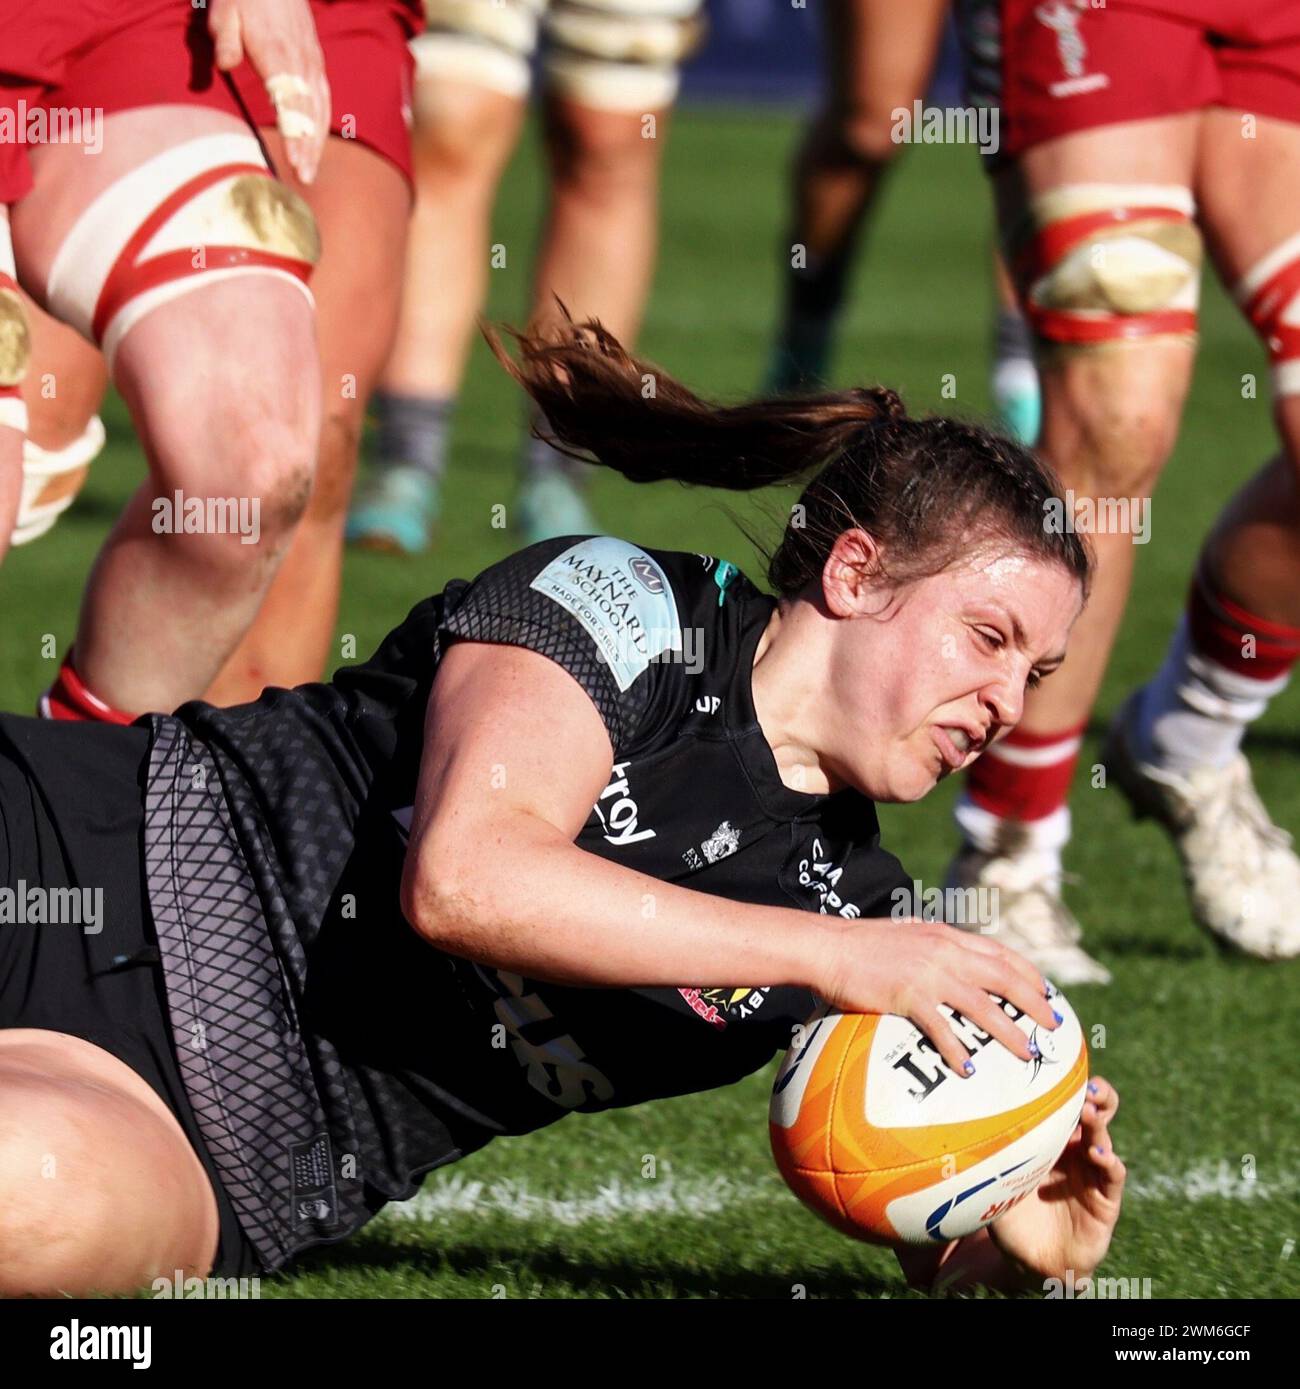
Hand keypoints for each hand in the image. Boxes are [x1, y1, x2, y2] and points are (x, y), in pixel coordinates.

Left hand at [208, 0, 329, 183]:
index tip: (294, 159)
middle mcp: (301, 61)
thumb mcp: (225, 8)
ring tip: (310, 171)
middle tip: (305, 178)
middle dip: (309, 147)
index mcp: (278, 52)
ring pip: (320, 108)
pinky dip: (322, 123)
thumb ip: (224, 38)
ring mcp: (312, 62)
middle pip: (309, 112)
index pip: (290, 100)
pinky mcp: (316, 61)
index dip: (294, 132)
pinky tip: (317, 142)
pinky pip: (324, 97)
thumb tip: (224, 65)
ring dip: (317, 141)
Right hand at [818, 917, 1058, 1071]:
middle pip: (1004, 977)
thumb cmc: (860, 945)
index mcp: (946, 935)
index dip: (1028, 974)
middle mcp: (945, 951)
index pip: (1000, 952)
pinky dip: (958, 1050)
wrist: (828, 946)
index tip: (1046, 993)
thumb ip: (932, 948)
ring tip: (1026, 1052)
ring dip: (1009, 1031)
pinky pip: (942, 1028)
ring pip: (983, 1005)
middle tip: (1053, 1025)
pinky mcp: (908, 995)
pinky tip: (969, 1069)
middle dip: (1034, 1003)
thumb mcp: (906, 936)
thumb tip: (950, 968)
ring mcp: (928, 973)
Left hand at [986, 1074, 1125, 1282]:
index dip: (1067, 1084)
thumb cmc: (1010, 1215)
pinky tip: (1099, 1155)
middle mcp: (1075, 1152)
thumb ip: (980, 1155)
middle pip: (1094, 1113)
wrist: (1030, 1261)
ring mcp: (1092, 1174)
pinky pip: (1112, 1177)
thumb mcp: (992, 1180)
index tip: (1059, 1065)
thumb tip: (945, 1124)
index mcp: (1051, 1140)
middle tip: (1086, 1086)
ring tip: (1089, 1113)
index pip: (1064, 1105)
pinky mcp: (1105, 1201)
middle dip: (1094, 1095)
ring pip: (1104, 1139)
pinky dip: (1109, 1162)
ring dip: (1098, 1125)